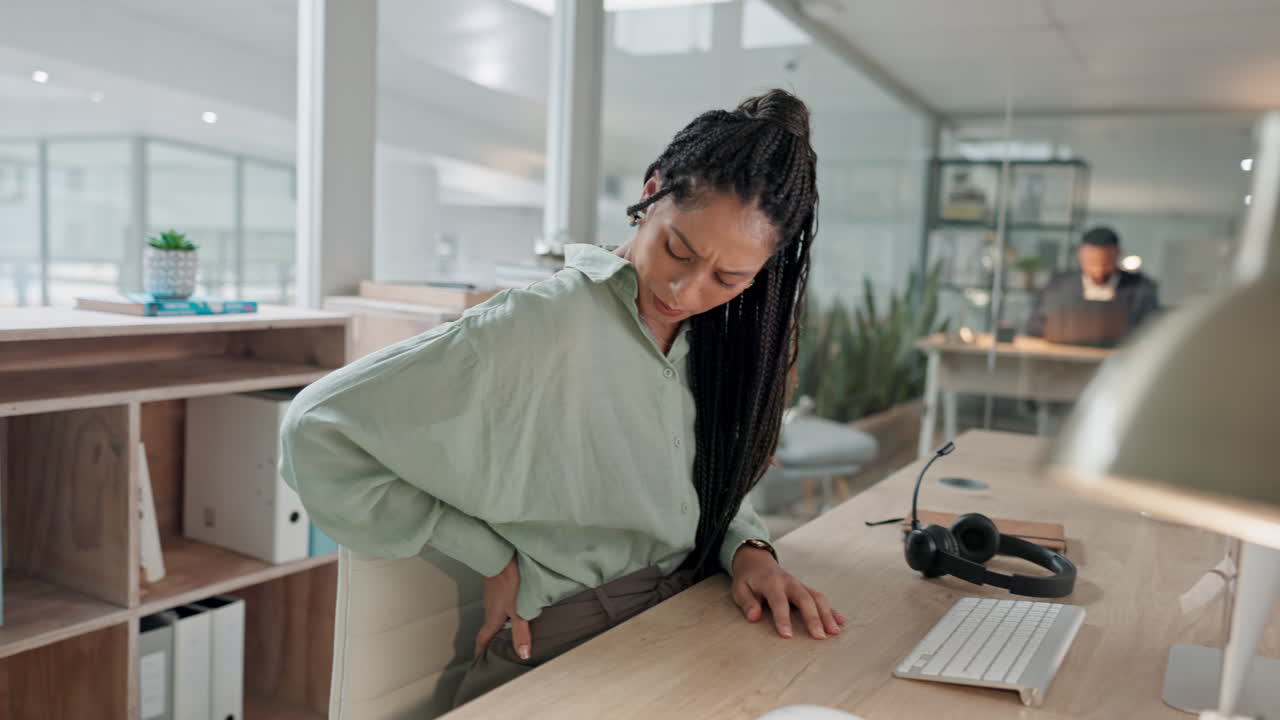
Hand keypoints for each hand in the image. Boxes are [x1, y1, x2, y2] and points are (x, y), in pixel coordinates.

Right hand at [474, 556, 532, 659]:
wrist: (502, 559)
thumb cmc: (509, 584)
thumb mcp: (518, 611)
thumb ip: (521, 632)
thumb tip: (523, 654)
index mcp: (492, 618)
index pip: (482, 639)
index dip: (480, 651)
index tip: (479, 660)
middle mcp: (489, 609)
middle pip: (488, 628)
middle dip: (490, 640)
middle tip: (495, 650)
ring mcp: (491, 598)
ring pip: (493, 615)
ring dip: (498, 625)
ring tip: (507, 631)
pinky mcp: (496, 588)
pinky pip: (497, 604)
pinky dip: (503, 611)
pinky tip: (513, 609)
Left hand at [731, 545, 846, 639]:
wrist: (757, 560)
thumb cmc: (748, 579)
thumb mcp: (739, 589)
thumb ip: (747, 602)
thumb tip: (754, 616)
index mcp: (771, 582)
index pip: (779, 601)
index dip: (783, 619)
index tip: (787, 636)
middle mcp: (789, 582)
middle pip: (805, 599)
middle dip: (813, 618)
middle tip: (819, 637)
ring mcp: (800, 584)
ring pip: (817, 598)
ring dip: (827, 615)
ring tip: (834, 632)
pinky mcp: (806, 588)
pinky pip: (821, 598)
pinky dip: (831, 610)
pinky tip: (840, 622)